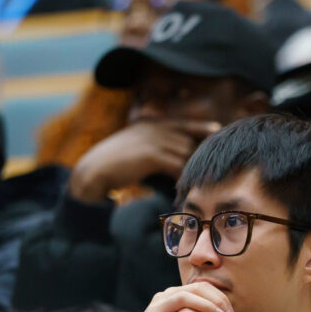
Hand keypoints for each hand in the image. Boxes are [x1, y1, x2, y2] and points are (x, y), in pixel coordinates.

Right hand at [67, 120, 219, 202]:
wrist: (93, 171)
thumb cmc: (114, 165)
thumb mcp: (134, 147)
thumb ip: (153, 147)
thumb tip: (173, 160)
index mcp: (150, 124)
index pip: (183, 123)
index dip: (201, 127)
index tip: (217, 131)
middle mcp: (154, 128)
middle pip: (188, 141)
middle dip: (200, 155)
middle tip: (212, 169)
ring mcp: (153, 140)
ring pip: (185, 154)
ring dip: (192, 170)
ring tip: (201, 183)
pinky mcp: (152, 155)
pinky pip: (177, 166)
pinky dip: (183, 178)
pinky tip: (186, 188)